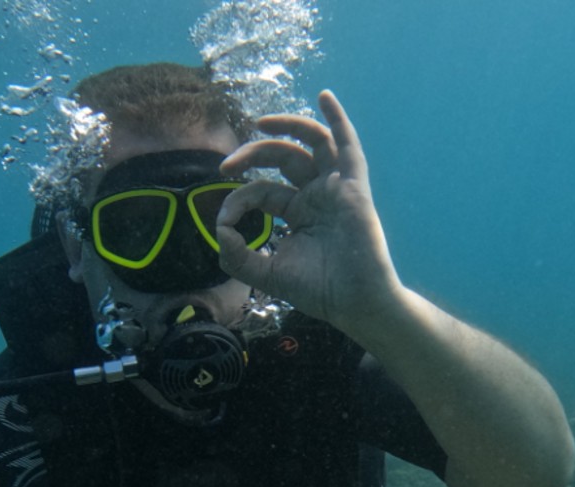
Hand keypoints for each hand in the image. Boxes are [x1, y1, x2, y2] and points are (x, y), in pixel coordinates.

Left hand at [216, 90, 401, 342]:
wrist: (355, 303)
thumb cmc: (319, 291)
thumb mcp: (267, 274)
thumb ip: (239, 256)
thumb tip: (219, 230)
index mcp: (297, 213)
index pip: (262, 192)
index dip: (238, 199)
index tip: (223, 222)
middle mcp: (316, 195)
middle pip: (282, 159)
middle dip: (252, 156)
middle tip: (227, 166)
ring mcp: (335, 188)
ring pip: (312, 143)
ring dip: (287, 126)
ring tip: (260, 122)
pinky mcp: (353, 187)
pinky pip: (347, 145)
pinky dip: (337, 118)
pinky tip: (324, 96)